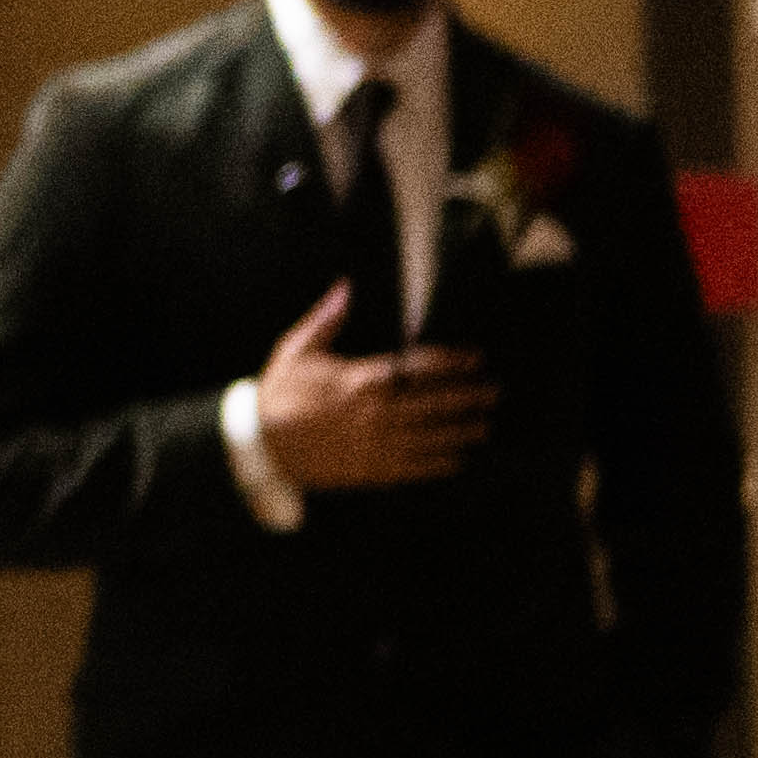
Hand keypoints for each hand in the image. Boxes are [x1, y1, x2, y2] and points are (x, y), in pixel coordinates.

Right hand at [253, 283, 492, 490]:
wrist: (261, 446)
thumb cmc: (279, 394)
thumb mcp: (296, 349)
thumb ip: (326, 319)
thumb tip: (346, 287)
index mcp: (359, 379)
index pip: (416, 368)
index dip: (450, 362)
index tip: (475, 358)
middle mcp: (374, 413)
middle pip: (432, 404)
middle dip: (467, 397)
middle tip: (496, 392)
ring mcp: (374, 445)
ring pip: (428, 438)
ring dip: (460, 431)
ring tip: (486, 426)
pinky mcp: (369, 470)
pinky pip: (411, 468)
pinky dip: (436, 465)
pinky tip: (458, 461)